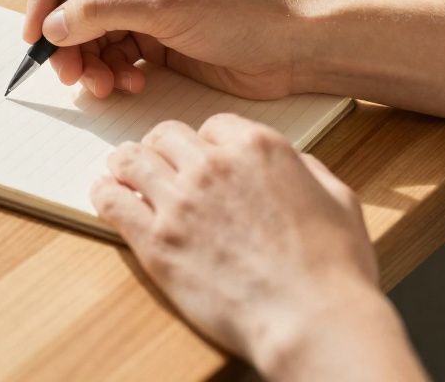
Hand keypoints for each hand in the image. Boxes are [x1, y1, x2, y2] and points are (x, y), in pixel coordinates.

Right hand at [23, 0, 309, 99]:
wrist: (292, 49)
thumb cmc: (244, 13)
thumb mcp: (166, 6)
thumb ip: (104, 10)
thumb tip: (54, 24)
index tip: (38, 31)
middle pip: (70, 0)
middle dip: (64, 38)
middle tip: (68, 72)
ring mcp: (141, 5)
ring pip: (86, 34)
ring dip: (87, 62)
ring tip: (102, 85)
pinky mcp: (152, 38)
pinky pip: (110, 55)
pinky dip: (110, 74)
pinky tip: (128, 85)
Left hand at [92, 115, 422, 379]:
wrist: (311, 319)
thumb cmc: (334, 269)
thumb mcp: (339, 200)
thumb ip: (307, 170)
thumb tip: (291, 164)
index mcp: (258, 148)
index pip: (213, 125)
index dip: (206, 142)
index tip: (201, 157)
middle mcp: (214, 165)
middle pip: (166, 136)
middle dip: (162, 148)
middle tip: (157, 164)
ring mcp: (180, 201)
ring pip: (131, 160)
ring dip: (126, 165)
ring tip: (123, 175)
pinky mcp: (157, 240)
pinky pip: (112, 201)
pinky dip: (106, 194)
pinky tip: (107, 197)